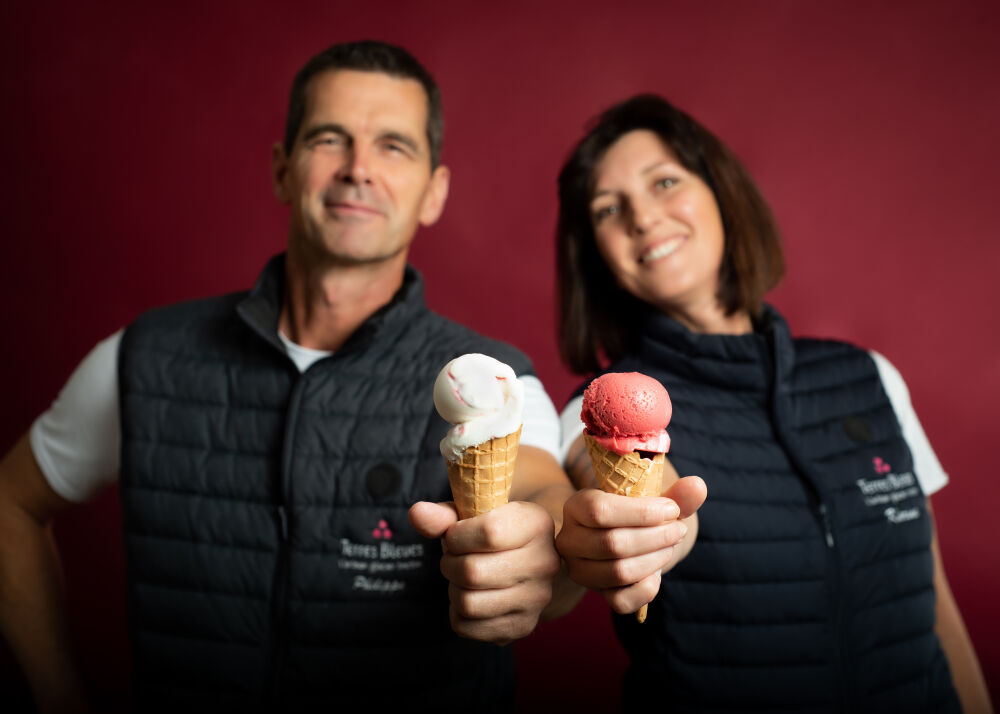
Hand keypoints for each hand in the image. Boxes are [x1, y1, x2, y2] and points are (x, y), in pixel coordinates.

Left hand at [408, 500, 559, 644]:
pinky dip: (457, 613)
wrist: (530, 561)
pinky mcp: (523, 626)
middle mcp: (545, 563)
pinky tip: (470, 596)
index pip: (489, 533)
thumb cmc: (496, 531)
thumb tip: (417, 514)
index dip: (457, 535)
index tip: (454, 535)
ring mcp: (536, 599)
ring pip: (468, 603)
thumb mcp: (476, 514)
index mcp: (537, 524)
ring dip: (453, 589)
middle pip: (472, 572)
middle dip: (449, 563)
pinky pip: (468, 628)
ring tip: (461, 578)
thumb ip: (445, 515)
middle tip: (453, 557)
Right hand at [555, 476, 705, 614]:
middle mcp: (569, 540)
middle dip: (656, 537)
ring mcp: (579, 570)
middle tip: (679, 529)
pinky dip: (647, 588)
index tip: (672, 510)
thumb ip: (676, 494)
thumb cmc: (636, 513)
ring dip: (655, 559)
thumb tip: (697, 486)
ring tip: (671, 545)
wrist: (624, 536)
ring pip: (619, 572)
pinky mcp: (596, 593)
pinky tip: (657, 572)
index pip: (600, 511)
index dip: (641, 513)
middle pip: (613, 544)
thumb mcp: (651, 499)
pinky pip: (621, 600)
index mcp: (576, 507)